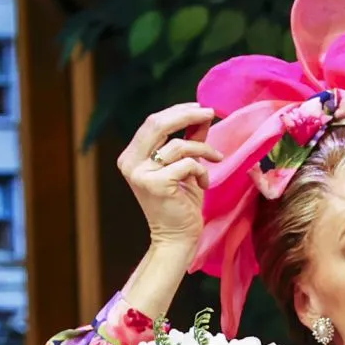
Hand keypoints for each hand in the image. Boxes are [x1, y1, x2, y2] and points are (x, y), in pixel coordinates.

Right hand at [118, 103, 217, 253]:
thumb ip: (190, 140)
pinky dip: (201, 171)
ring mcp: (140, 173)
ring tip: (215, 160)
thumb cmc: (182, 202)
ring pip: (178, 146)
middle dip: (187, 115)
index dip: (178, 112)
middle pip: (158, 124)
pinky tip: (203, 184)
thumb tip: (203, 114)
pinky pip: (187, 164)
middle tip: (210, 112)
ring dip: (203, 150)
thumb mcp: (185, 166)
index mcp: (131, 155)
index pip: (152, 122)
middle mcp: (130, 162)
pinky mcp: (155, 184)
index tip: (201, 108)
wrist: (178, 237)